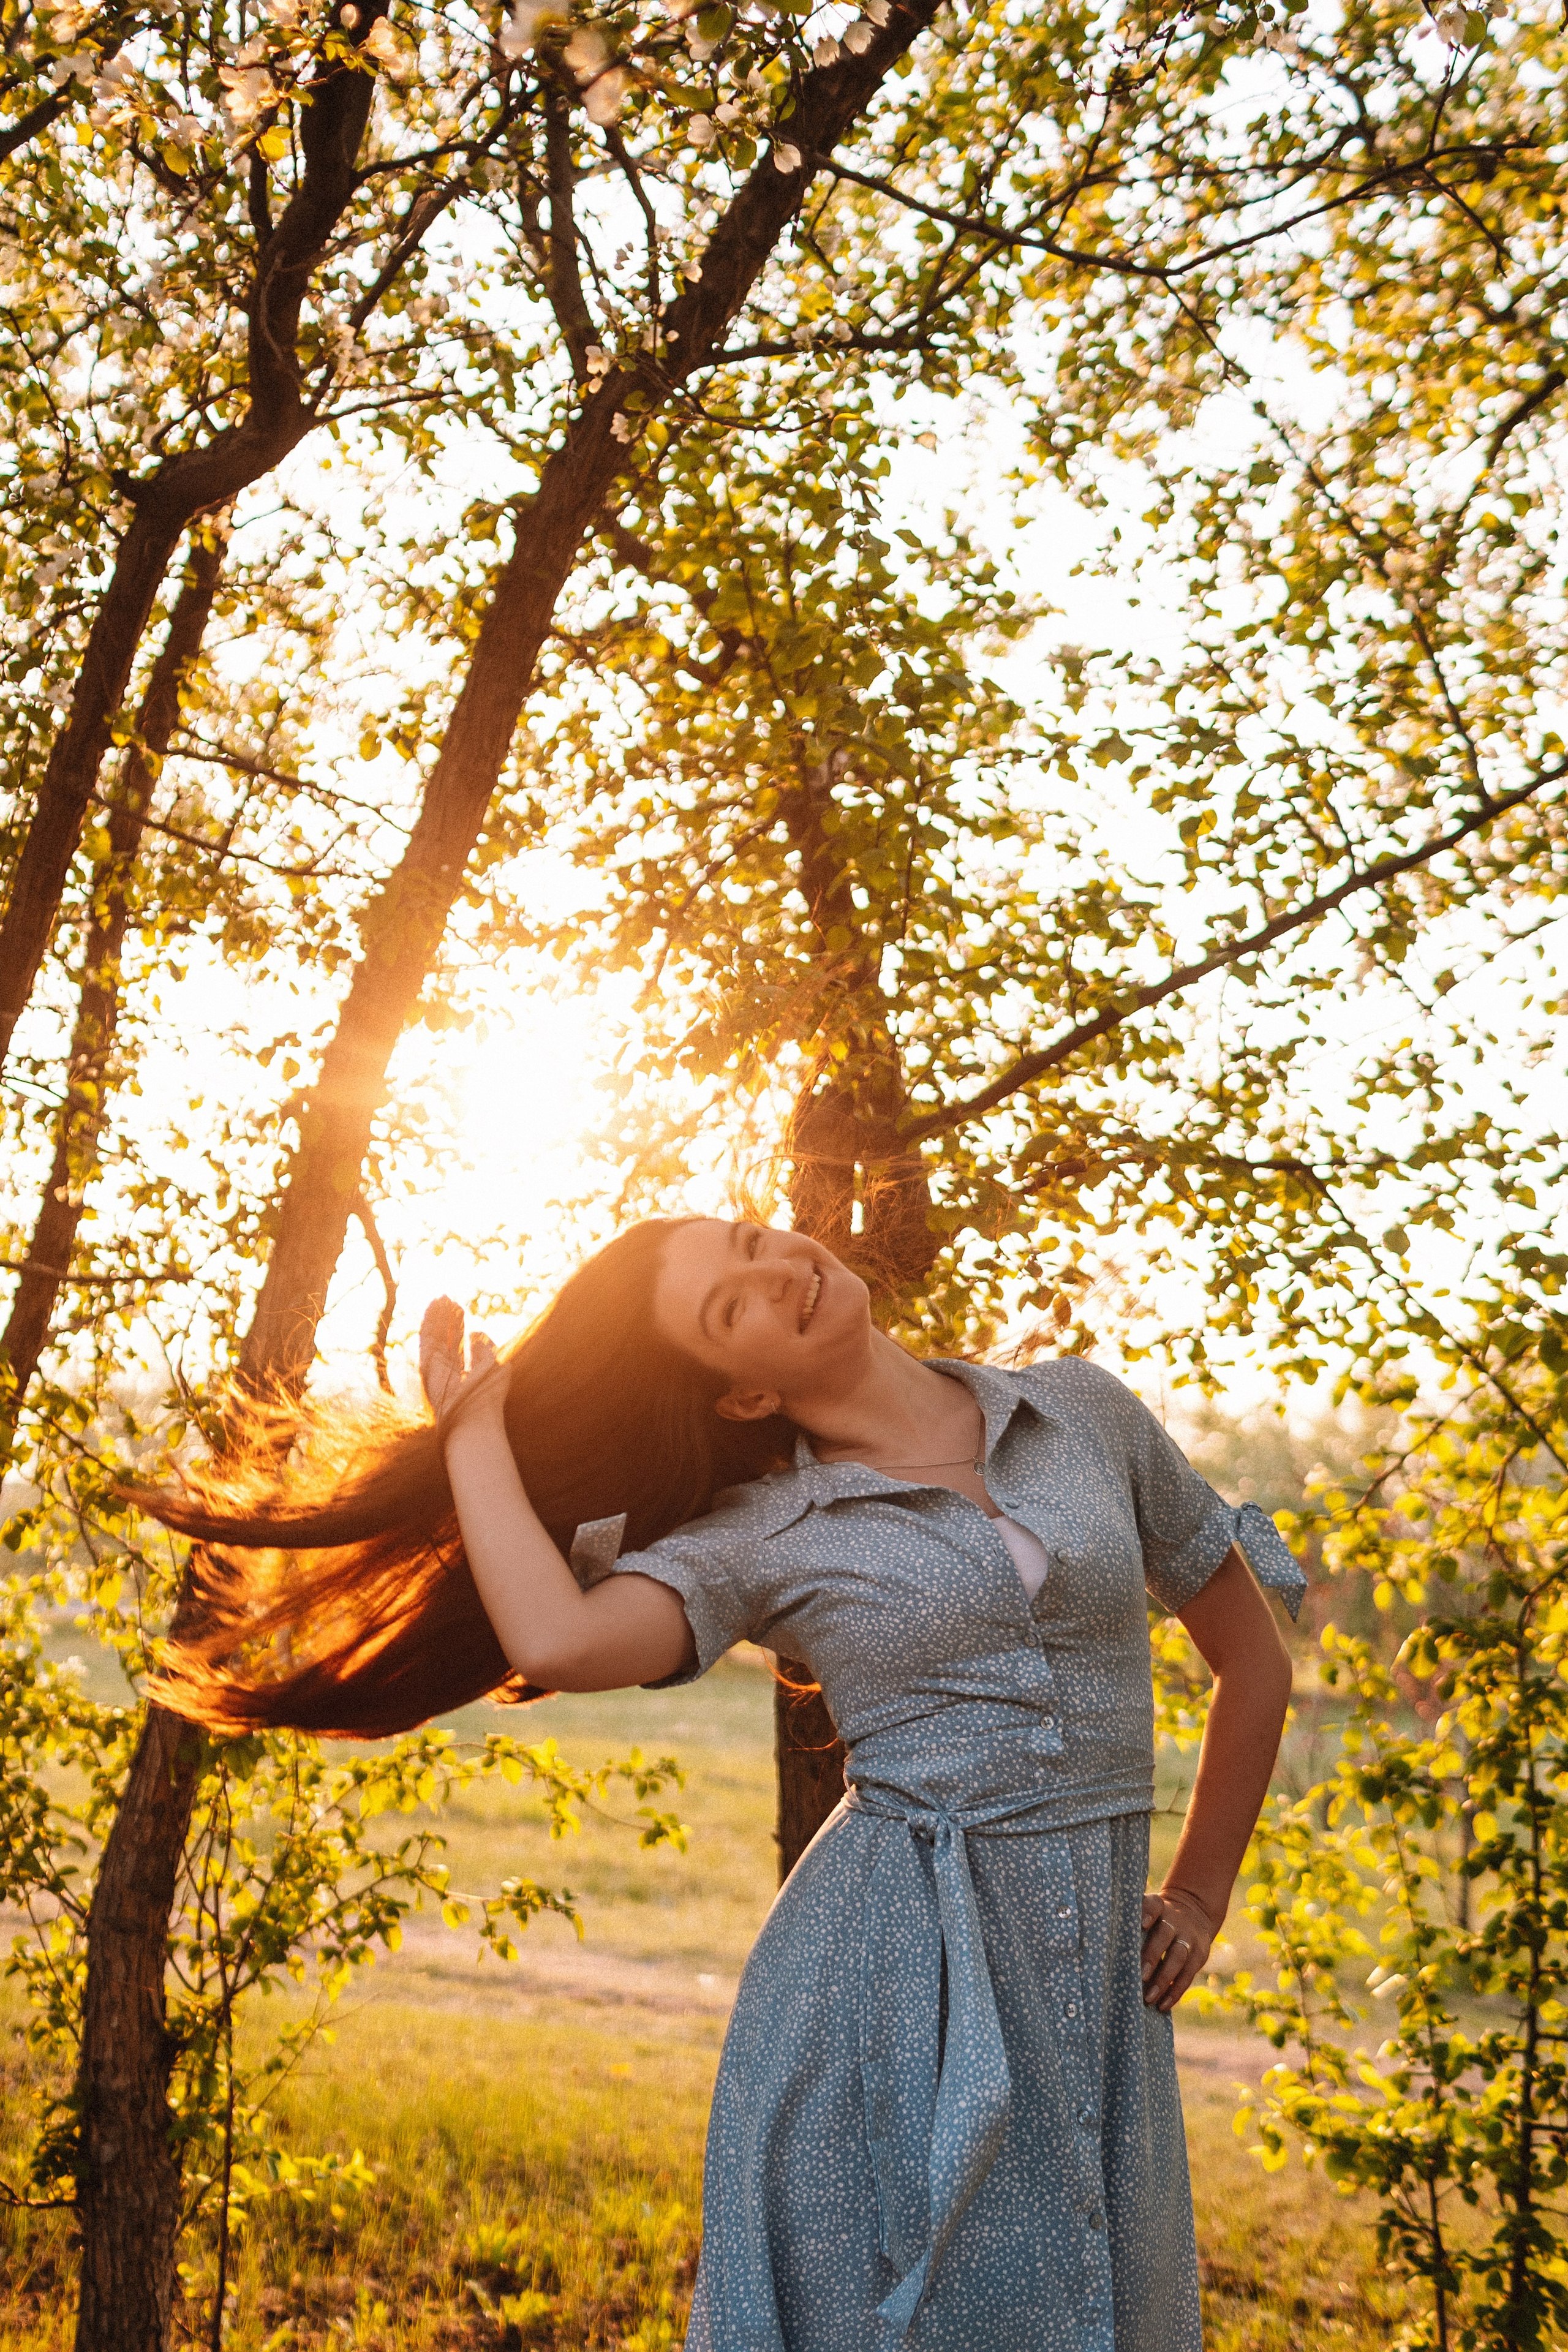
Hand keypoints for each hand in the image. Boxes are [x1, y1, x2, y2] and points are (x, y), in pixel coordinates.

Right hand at [419, 1296, 504, 1430]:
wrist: (474, 1416)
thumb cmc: (489, 1397)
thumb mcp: (495, 1365)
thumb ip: (485, 1347)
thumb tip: (476, 1330)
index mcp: (464, 1373)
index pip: (457, 1343)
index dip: (458, 1325)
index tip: (460, 1308)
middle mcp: (448, 1371)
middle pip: (444, 1338)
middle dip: (446, 1318)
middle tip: (447, 1298)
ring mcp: (437, 1369)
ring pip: (434, 1337)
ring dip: (436, 1316)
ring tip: (441, 1297)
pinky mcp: (427, 1366)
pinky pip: (426, 1340)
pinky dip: (429, 1322)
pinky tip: (433, 1306)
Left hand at [1140, 1886, 1215, 2013]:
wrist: (1195, 1913)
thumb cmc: (1157, 1919)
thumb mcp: (1150, 1913)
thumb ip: (1130, 1924)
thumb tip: (1101, 1948)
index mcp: (1159, 1907)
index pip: (1154, 1905)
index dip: (1148, 1912)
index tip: (1141, 1924)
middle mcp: (1175, 1920)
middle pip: (1164, 1935)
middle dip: (1153, 1955)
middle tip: (1141, 1975)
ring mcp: (1189, 1937)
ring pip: (1178, 1957)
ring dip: (1163, 1979)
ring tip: (1149, 1998)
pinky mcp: (1199, 1955)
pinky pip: (1188, 1975)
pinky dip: (1175, 1991)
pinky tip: (1162, 2005)